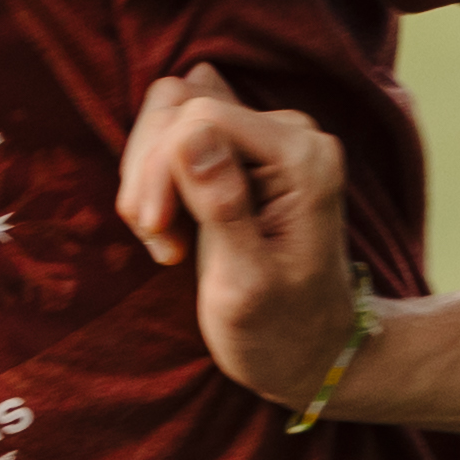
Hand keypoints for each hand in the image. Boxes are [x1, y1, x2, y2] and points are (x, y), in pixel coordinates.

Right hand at [117, 74, 365, 412]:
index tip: (157, 234)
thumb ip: (222, 205)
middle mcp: (291, 134)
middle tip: (157, 241)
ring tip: (163, 241)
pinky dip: (157, 180)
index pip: (201, 115)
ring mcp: (267, 140)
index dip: (162, 168)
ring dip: (148, 177)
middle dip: (150, 172)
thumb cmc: (281, 331)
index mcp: (301, 158)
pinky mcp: (243, 153)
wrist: (311, 354)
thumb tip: (188, 135)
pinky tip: (169, 229)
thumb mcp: (245, 282)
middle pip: (181, 104)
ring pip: (171, 113)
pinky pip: (177, 135)